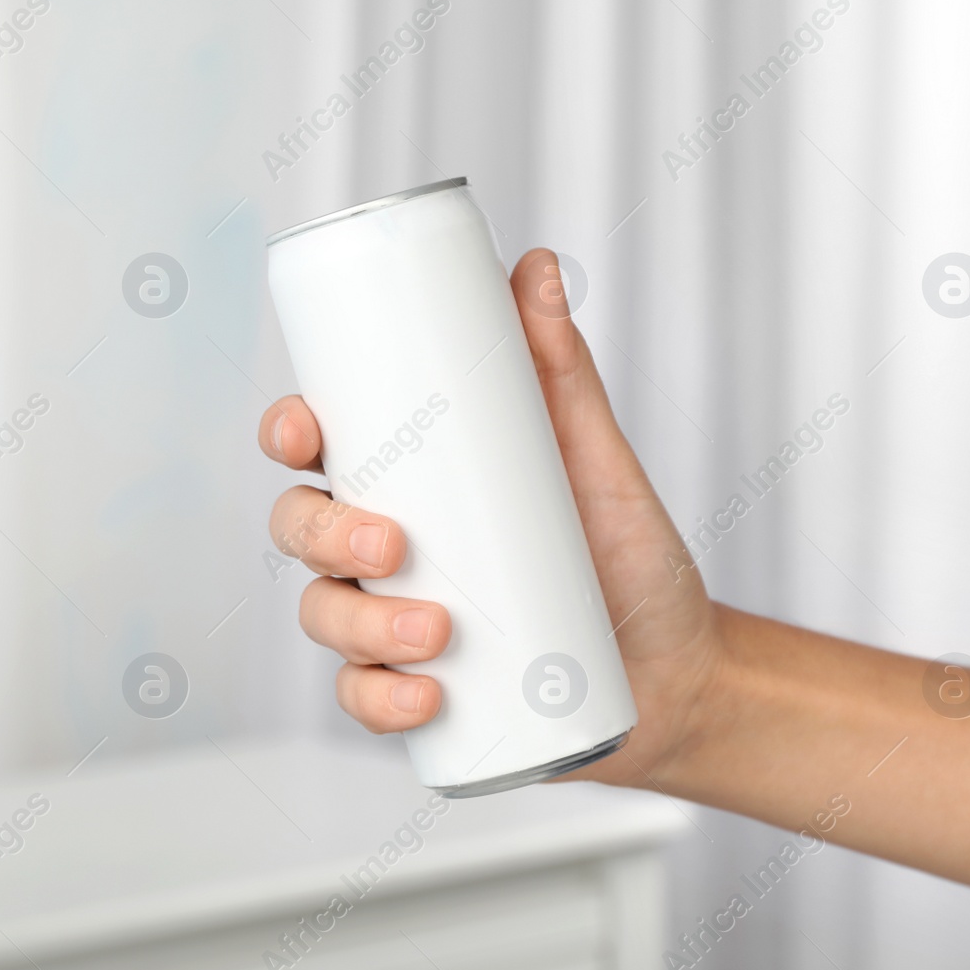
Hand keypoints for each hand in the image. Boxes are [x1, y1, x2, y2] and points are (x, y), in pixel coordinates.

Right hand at [259, 248, 726, 786]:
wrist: (680, 673)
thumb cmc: (630, 560)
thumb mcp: (597, 461)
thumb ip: (563, 371)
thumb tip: (537, 268)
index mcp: (411, 483)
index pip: (319, 449)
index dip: (289, 434)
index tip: (305, 430)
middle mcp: (387, 551)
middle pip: (301, 531)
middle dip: (323, 537)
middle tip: (391, 546)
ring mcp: (394, 624)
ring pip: (322, 617)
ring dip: (358, 626)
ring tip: (436, 633)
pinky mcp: (415, 691)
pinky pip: (360, 699)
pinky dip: (378, 702)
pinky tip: (423, 698)